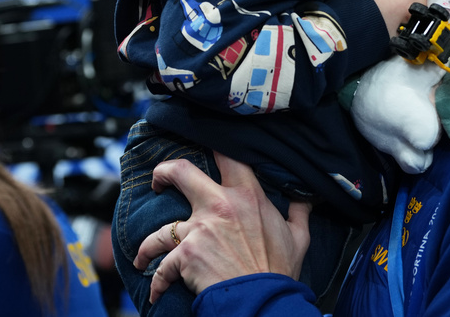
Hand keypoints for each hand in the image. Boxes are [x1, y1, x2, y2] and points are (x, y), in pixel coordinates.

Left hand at [134, 152, 311, 304]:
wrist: (262, 300)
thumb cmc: (279, 270)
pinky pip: (161, 267)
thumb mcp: (299, 236)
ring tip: (143, 257)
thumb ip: (299, 212)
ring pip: (160, 229)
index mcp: (248, 196)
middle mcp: (220, 206)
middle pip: (181, 172)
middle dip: (163, 173)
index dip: (214, 148)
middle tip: (158, 182)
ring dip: (147, 247)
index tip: (204, 151)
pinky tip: (156, 291)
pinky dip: (157, 281)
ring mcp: (199, 230)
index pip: (229, 158)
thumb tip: (306, 197)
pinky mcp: (184, 256)